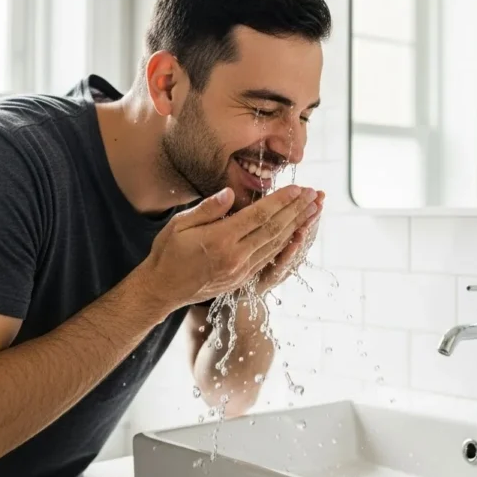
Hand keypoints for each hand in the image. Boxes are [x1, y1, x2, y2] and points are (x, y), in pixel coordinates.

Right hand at [135, 185, 319, 313]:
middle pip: (274, 230)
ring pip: (276, 245)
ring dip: (297, 226)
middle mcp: (235, 257)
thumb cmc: (167, 253)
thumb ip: (207, 209)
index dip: (281, 201)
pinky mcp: (242, 279)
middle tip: (314, 195)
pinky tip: (296, 233)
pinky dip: (286, 244)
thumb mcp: (179, 224)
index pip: (259, 216)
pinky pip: (269, 258)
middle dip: (297, 210)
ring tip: (313, 211)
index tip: (298, 187)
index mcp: (220, 240)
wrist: (162, 289)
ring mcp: (241, 270)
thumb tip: (230, 194)